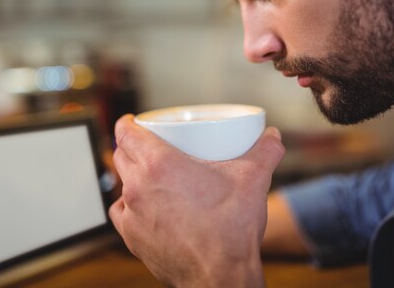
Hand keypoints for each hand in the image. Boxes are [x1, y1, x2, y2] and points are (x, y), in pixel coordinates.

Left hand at [109, 115, 284, 287]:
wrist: (220, 277)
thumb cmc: (230, 229)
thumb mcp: (253, 180)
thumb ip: (265, 152)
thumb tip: (273, 136)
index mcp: (158, 165)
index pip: (125, 133)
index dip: (127, 123)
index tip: (133, 121)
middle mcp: (137, 187)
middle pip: (122, 156)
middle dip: (132, 147)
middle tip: (150, 146)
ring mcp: (132, 215)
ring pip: (120, 185)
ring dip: (131, 176)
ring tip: (150, 176)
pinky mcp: (132, 238)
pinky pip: (121, 213)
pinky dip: (130, 206)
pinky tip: (145, 206)